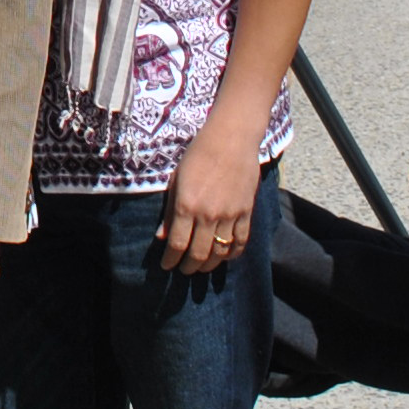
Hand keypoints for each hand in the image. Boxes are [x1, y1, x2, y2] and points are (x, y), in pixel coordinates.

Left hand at [158, 122, 265, 272]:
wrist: (231, 138)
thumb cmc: (198, 154)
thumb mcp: (176, 180)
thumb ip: (171, 211)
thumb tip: (162, 237)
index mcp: (187, 205)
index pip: (177, 244)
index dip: (171, 259)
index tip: (166, 265)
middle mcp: (209, 214)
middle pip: (198, 254)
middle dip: (189, 267)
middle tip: (184, 270)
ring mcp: (230, 214)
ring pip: (220, 252)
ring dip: (209, 264)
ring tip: (202, 266)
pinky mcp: (246, 212)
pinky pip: (241, 241)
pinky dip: (232, 254)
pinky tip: (225, 256)